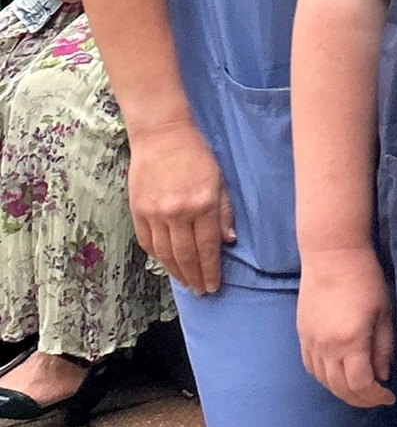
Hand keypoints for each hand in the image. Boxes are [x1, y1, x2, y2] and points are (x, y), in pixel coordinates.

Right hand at [127, 118, 235, 295]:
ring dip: (175, 272)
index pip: (207, 248)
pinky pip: (147, 241)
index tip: (213, 286)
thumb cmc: (197, 155)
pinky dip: (157, 256)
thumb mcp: (220, 181)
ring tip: (185, 282)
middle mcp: (177, 212)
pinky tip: (166, 264)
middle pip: (185, 256)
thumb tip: (228, 242)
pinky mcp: (138, 210)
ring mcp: (155, 212)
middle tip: (200, 291)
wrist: (162, 135)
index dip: (211, 271)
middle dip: (194, 277)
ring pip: (164, 253)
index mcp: (202, 204)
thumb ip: (224, 213)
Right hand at [298, 249, 396, 406]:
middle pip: (340, 388)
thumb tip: (382, 376)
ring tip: (360, 390)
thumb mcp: (384, 313)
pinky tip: (337, 377)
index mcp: (350, 341)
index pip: (360, 384)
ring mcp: (310, 342)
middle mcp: (327, 347)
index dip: (375, 397)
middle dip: (360, 399)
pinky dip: (325, 379)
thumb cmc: (365, 280)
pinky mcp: (302, 335)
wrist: (332, 256)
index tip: (388, 396)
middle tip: (376, 398)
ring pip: (323, 381)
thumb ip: (383, 348)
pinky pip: (310, 367)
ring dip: (342, 391)